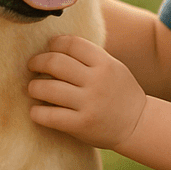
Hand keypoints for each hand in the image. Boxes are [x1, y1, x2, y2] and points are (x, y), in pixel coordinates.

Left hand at [28, 35, 147, 150]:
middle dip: (37, 62)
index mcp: (105, 63)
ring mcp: (89, 103)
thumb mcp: (112, 67)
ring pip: (48, 88)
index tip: (48, 48)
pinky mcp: (82, 125)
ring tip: (33, 88)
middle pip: (55, 62)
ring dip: (34, 87)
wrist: (138, 125)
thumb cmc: (119, 92)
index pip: (71, 44)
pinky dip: (37, 112)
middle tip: (32, 66)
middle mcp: (97, 81)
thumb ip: (88, 57)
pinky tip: (36, 111)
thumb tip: (53, 45)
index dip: (54, 43)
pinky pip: (50, 116)